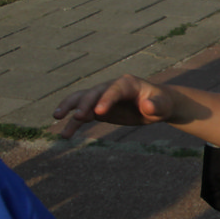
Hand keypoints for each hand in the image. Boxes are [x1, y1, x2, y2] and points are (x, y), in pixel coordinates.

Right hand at [51, 74, 177, 138]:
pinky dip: (73, 122)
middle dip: (84, 104)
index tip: (98, 113)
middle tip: (76, 117)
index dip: (105, 100)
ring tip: (56, 118)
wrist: (157, 106)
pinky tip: (65, 134)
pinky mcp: (99, 109)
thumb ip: (156, 105)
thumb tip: (147, 106)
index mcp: (126, 83)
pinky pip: (83, 114)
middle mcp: (110, 88)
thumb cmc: (162, 103)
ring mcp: (102, 97)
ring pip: (81, 100)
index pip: (113, 90)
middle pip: (93, 93)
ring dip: (69, 108)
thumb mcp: (163, 105)